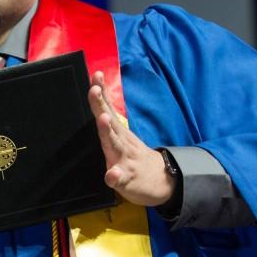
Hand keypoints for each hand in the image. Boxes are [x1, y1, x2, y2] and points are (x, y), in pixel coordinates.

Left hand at [88, 71, 175, 206]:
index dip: (101, 93)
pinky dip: (115, 176)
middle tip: (95, 90)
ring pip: (116, 145)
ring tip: (103, 119)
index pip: (108, 109)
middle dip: (101, 106)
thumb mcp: (121, 133)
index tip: (96, 75)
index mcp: (118, 132)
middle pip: (110, 122)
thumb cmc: (133, 155)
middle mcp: (122, 142)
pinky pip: (120, 178)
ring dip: (108, 132)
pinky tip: (111, 174)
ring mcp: (125, 160)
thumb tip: (97, 89)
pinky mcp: (127, 179)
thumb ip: (108, 114)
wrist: (161, 180)